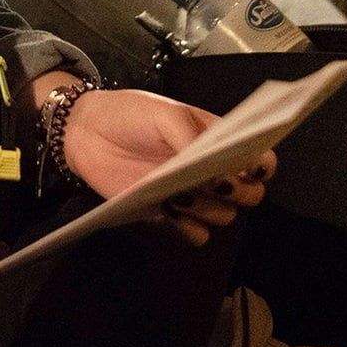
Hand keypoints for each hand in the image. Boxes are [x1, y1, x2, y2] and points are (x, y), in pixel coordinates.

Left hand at [58, 87, 274, 245]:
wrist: (84, 131)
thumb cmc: (128, 113)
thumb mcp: (162, 111)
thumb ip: (190, 136)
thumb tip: (216, 168)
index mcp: (215, 138)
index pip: (259, 157)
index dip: (262, 165)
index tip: (249, 166)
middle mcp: (209, 169)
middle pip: (249, 195)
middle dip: (238, 192)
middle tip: (213, 180)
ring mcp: (191, 193)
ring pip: (224, 216)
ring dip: (208, 208)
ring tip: (178, 192)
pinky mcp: (169, 214)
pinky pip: (195, 234)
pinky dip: (187, 227)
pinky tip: (167, 209)